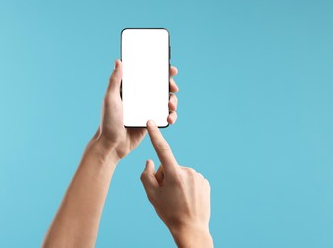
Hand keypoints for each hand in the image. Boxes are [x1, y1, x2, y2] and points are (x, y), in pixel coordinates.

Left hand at [94, 60, 178, 161]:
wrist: (112, 145)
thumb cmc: (107, 122)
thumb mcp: (110, 99)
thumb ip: (114, 81)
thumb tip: (118, 61)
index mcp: (131, 90)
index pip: (147, 76)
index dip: (160, 71)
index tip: (170, 69)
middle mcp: (140, 99)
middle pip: (160, 88)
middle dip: (170, 86)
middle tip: (173, 87)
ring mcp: (146, 110)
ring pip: (165, 102)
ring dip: (173, 101)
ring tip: (171, 106)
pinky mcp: (151, 122)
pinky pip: (165, 116)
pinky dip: (171, 116)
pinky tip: (170, 118)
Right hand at [140, 120, 212, 247]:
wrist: (191, 229)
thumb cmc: (169, 212)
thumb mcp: (152, 195)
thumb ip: (147, 175)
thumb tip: (150, 161)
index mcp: (174, 174)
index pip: (162, 150)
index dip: (155, 135)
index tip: (151, 123)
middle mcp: (188, 172)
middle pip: (169, 167)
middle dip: (165, 177)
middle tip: (166, 195)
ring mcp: (198, 177)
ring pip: (180, 173)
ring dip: (176, 182)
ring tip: (177, 199)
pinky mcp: (205, 182)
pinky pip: (190, 179)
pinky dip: (186, 185)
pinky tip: (186, 198)